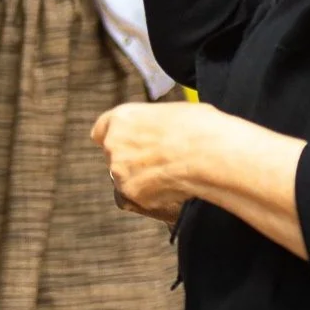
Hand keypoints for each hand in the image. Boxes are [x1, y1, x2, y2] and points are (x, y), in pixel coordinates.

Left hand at [92, 101, 223, 222]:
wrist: (208, 154)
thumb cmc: (198, 128)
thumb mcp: (171, 113)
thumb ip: (152, 124)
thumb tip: (157, 131)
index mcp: (122, 118)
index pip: (101, 130)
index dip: (116, 138)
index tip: (125, 144)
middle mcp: (114, 144)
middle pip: (114, 156)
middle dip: (131, 160)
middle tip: (158, 162)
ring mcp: (120, 171)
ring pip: (124, 178)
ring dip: (140, 179)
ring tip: (169, 175)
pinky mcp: (131, 194)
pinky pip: (137, 197)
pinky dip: (151, 195)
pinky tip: (171, 187)